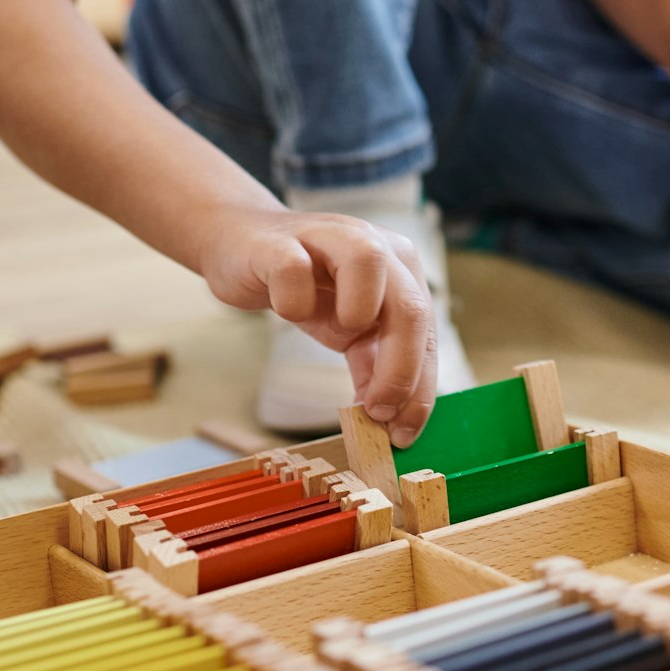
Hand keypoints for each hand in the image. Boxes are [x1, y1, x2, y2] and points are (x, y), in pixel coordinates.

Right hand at [197, 208, 436, 445]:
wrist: (244, 247)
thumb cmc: (307, 289)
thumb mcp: (349, 332)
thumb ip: (374, 367)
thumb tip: (392, 423)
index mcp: (401, 270)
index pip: (425, 333)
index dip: (419, 388)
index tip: (403, 432)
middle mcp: (374, 246)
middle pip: (410, 305)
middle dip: (399, 370)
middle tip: (377, 411)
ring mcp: (328, 237)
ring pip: (368, 261)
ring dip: (359, 312)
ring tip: (341, 336)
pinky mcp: (280, 244)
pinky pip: (293, 270)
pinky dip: (293, 302)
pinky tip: (288, 311)